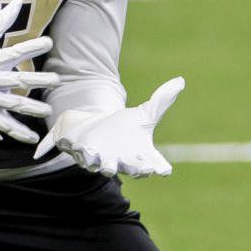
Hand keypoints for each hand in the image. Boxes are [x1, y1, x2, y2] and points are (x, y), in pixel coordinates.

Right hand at [0, 0, 58, 142]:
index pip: (15, 52)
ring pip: (13, 105)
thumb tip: (19, 1)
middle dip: (39, 80)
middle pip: (19, 81)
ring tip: (48, 110)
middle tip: (57, 79)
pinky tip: (33, 137)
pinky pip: (3, 124)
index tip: (49, 42)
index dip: (32, 46)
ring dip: (32, 108)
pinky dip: (17, 132)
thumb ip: (2, 20)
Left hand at [34, 77, 184, 176]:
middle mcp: (116, 161)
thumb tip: (181, 80)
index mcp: (136, 155)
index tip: (163, 170)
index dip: (157, 168)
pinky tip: (70, 142)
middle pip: (124, 167)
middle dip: (127, 167)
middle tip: (134, 167)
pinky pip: (72, 151)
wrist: (95, 127)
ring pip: (95, 162)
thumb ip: (162, 100)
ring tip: (96, 154)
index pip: (150, 165)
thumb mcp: (144, 113)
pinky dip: (70, 147)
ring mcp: (95, 157)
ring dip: (96, 160)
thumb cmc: (122, 126)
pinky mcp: (75, 149)